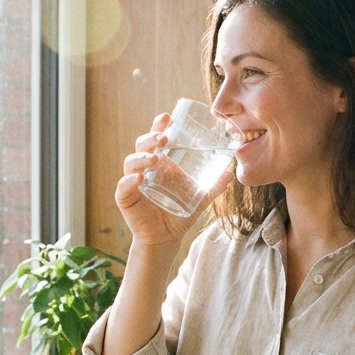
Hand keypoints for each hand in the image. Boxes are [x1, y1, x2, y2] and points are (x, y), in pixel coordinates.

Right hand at [115, 113, 234, 248]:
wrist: (166, 238)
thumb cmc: (179, 214)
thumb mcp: (200, 197)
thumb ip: (214, 185)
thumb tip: (231, 172)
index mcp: (159, 162)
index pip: (156, 138)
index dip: (159, 126)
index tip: (168, 116)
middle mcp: (144, 167)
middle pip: (142, 145)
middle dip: (151, 138)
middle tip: (164, 138)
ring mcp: (132, 181)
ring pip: (131, 162)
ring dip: (142, 157)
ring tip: (156, 158)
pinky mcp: (124, 197)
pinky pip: (123, 186)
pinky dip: (130, 180)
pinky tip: (139, 179)